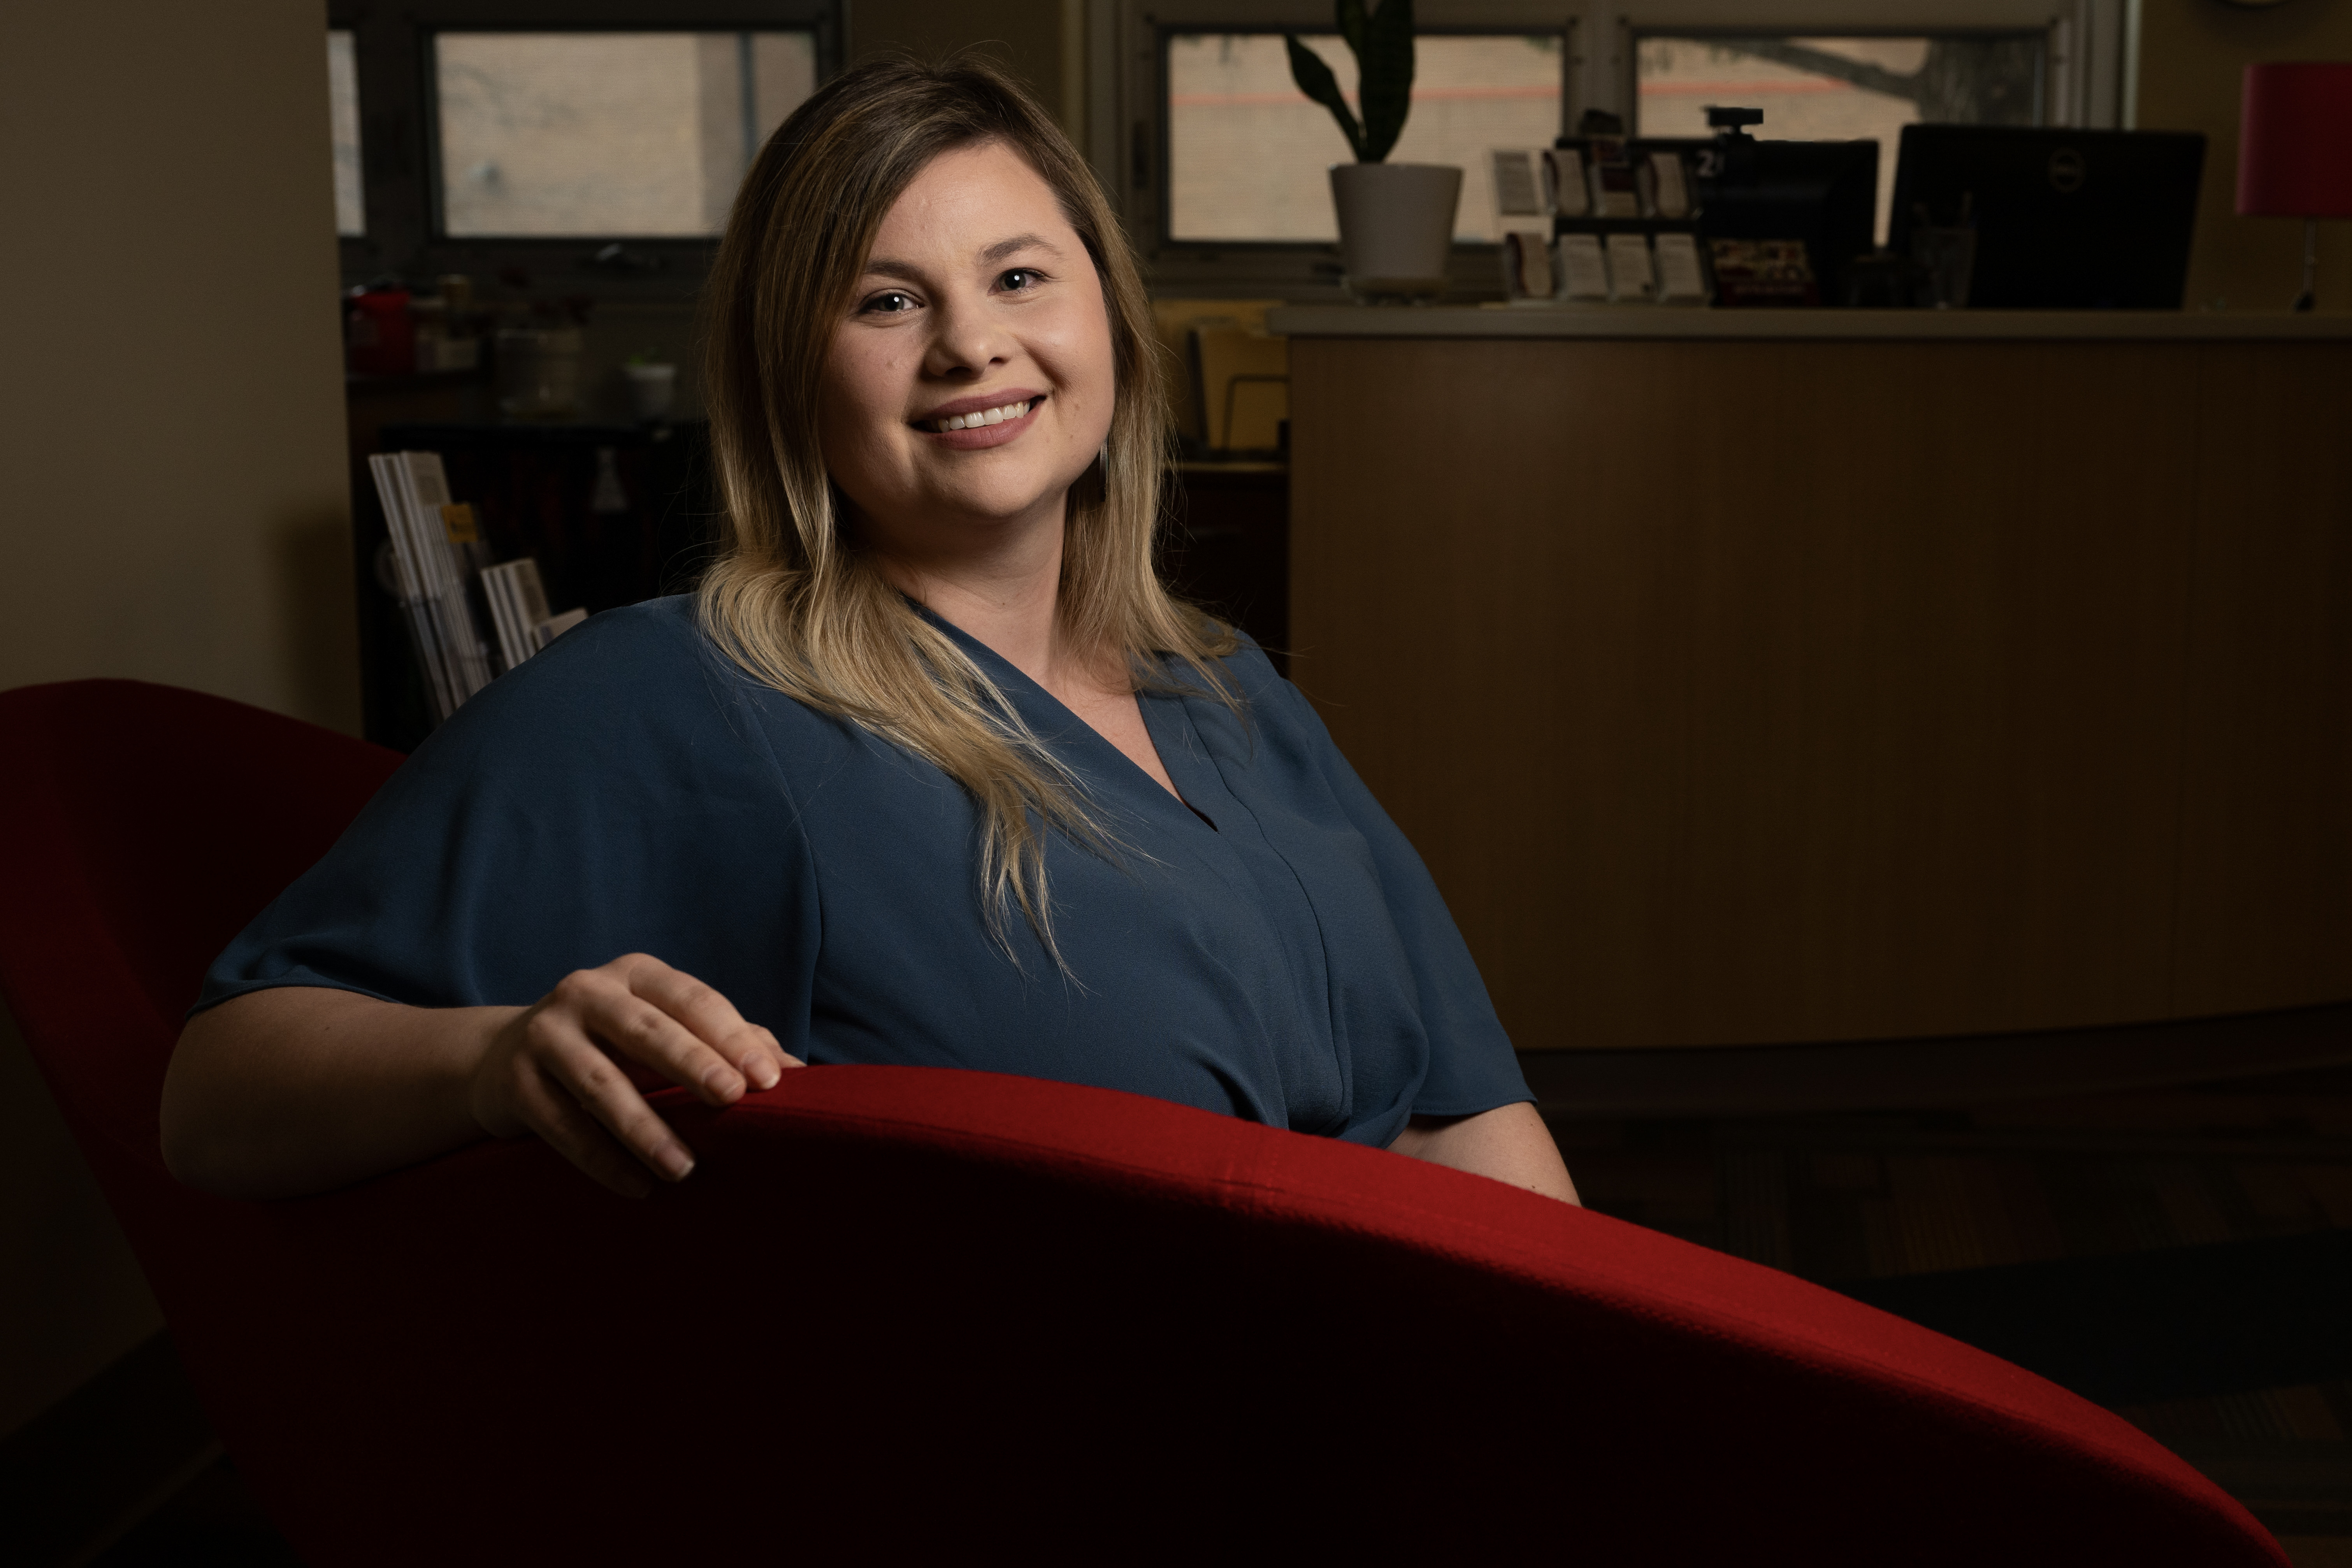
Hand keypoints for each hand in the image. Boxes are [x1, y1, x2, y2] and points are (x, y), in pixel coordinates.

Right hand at [468, 953, 802, 1197]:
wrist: (503, 1059)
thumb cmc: (614, 1047)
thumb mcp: (666, 1032)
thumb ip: (728, 1043)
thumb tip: (797, 1075)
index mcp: (636, 975)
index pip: (693, 999)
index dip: (732, 1037)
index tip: (768, 1080)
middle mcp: (587, 992)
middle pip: (646, 1029)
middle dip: (691, 1063)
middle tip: (731, 1099)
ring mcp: (544, 1034)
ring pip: (599, 1082)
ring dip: (645, 1128)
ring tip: (684, 1169)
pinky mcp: (514, 1081)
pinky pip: (561, 1124)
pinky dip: (600, 1159)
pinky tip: (636, 1187)